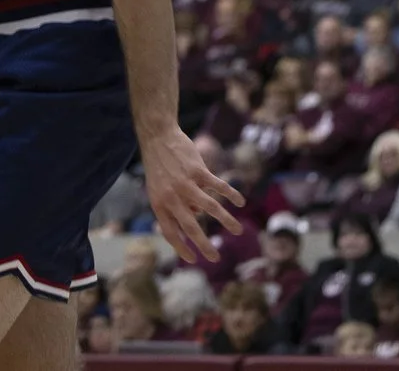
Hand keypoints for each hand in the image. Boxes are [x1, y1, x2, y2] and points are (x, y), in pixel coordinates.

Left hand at [140, 125, 242, 266]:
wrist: (158, 137)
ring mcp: (186, 184)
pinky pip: (218, 186)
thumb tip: (196, 216)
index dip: (181, 248)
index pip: (170, 233)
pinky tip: (240, 202)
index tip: (193, 260)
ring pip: (210, 208)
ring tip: (237, 231)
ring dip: (226, 221)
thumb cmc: (159, 167)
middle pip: (190, 227)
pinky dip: (231, 195)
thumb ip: (173, 206)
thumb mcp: (157, 189)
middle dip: (204, 245)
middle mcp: (172, 197)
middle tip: (216, 259)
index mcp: (159, 205)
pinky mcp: (198, 171)